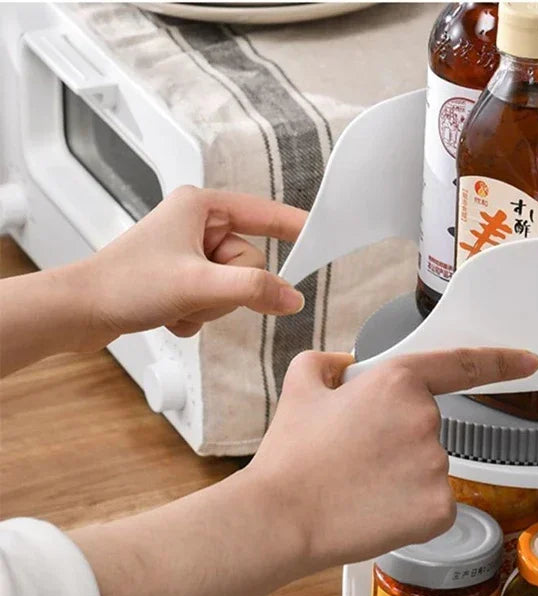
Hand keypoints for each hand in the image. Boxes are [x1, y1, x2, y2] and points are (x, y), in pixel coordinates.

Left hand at [80, 186, 305, 348]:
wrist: (79, 311)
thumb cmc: (123, 284)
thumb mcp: (198, 285)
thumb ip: (253, 289)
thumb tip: (291, 298)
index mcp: (201, 206)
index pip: (265, 214)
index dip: (295, 226)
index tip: (324, 232)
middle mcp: (197, 224)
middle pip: (250, 261)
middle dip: (228, 288)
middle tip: (197, 293)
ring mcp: (190, 252)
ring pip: (235, 285)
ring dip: (211, 305)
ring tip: (177, 304)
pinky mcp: (182, 276)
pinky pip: (216, 299)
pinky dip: (198, 313)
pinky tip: (169, 313)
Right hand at [251, 347, 537, 568]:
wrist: (281, 517)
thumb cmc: (291, 456)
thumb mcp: (301, 387)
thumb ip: (327, 361)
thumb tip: (345, 363)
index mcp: (398, 382)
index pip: (462, 365)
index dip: (501, 362)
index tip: (528, 361)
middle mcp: (426, 419)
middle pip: (429, 425)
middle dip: (400, 438)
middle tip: (358, 455)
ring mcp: (437, 466)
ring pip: (431, 466)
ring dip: (404, 474)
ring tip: (359, 484)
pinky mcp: (439, 509)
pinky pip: (435, 503)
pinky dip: (411, 507)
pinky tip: (375, 508)